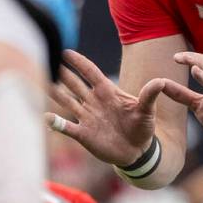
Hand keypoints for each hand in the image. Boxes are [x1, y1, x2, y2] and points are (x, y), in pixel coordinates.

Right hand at [47, 49, 168, 166]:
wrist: (137, 151)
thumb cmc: (142, 126)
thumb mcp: (147, 110)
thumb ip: (149, 95)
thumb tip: (161, 81)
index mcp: (107, 91)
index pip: (90, 72)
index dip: (79, 62)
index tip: (66, 51)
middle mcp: (93, 101)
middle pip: (74, 83)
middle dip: (62, 72)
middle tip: (46, 59)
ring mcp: (86, 117)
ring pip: (66, 101)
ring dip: (54, 92)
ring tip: (41, 82)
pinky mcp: (83, 134)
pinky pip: (67, 127)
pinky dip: (57, 123)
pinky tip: (46, 117)